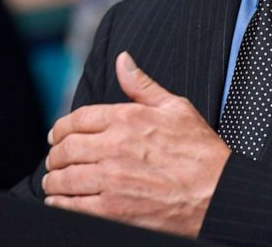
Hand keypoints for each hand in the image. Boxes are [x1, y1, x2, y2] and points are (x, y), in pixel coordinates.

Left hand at [43, 52, 230, 236]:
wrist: (217, 193)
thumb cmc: (201, 152)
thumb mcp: (176, 108)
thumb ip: (142, 85)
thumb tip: (122, 60)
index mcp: (128, 119)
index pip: (78, 119)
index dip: (61, 127)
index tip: (57, 135)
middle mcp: (115, 147)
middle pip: (67, 148)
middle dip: (56, 154)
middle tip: (55, 159)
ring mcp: (112, 180)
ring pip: (65, 177)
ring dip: (54, 179)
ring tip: (54, 181)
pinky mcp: (112, 210)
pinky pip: (73, 205)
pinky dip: (60, 203)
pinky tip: (59, 201)